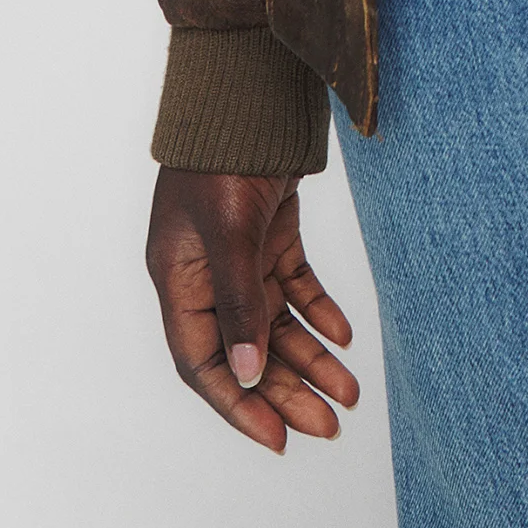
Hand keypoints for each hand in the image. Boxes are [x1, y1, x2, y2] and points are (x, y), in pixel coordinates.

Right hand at [146, 166, 360, 452]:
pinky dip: (318, 310)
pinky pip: (295, 285)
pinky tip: (343, 336)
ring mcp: (239, 253)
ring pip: (277, 323)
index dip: (238, 404)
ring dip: (310, 357)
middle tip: (328, 426)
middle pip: (248, 350)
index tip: (277, 439)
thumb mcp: (228, 231)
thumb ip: (238, 301)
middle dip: (287, 390)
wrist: (247, 88)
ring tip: (347, 394)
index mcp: (180, 281)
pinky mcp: (270, 231)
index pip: (205, 363)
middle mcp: (206, 275)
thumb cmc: (221, 156)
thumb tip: (247, 374)